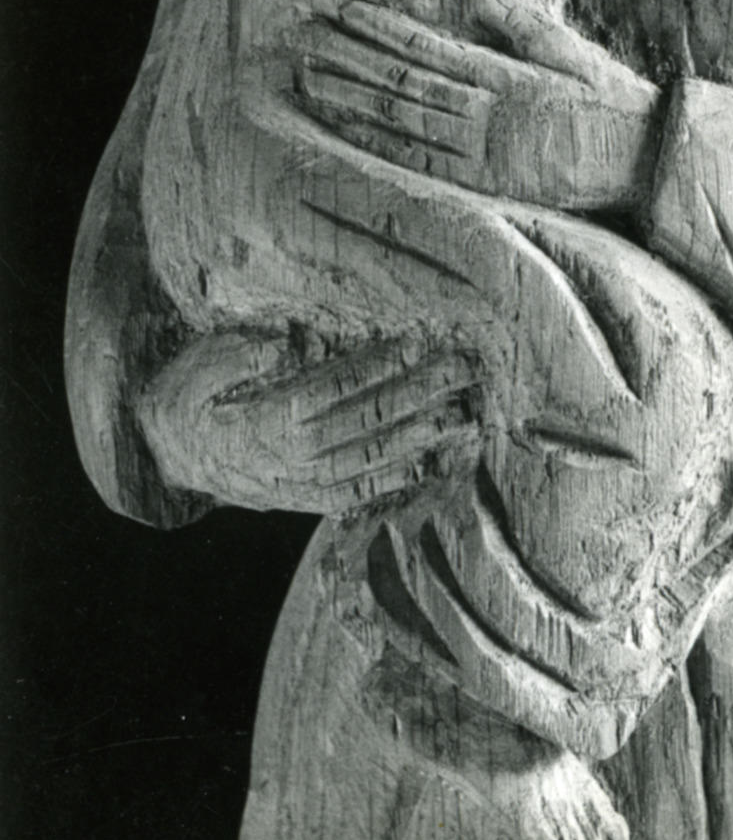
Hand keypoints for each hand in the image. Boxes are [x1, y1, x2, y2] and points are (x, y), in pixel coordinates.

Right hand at [138, 328, 481, 514]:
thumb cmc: (185, 399)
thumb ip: (239, 354)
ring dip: (420, 436)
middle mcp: (291, 454)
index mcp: (269, 417)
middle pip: (367, 420)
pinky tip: (424, 464)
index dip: (378, 364)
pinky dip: (389, 481)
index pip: (336, 387)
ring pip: (370, 458)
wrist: (161, 459)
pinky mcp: (300, 499)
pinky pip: (351, 493)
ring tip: (462, 415)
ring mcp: (298, 482)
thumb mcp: (196, 368)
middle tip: (463, 369)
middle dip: (420, 393)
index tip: (417, 341)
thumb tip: (287, 341)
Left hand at [294, 0, 661, 215]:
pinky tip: (345, 135)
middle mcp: (485, 113)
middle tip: (302, 40)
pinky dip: (377, 149)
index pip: (428, 47)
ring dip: (351, 101)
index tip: (342, 11)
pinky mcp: (485, 187)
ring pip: (401, 122)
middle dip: (348, 60)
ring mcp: (481, 153)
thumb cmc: (611, 104)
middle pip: (403, 82)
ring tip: (309, 80)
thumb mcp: (571, 50)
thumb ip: (521, 20)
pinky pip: (419, 167)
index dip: (380, 30)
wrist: (647, 163)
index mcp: (505, 74)